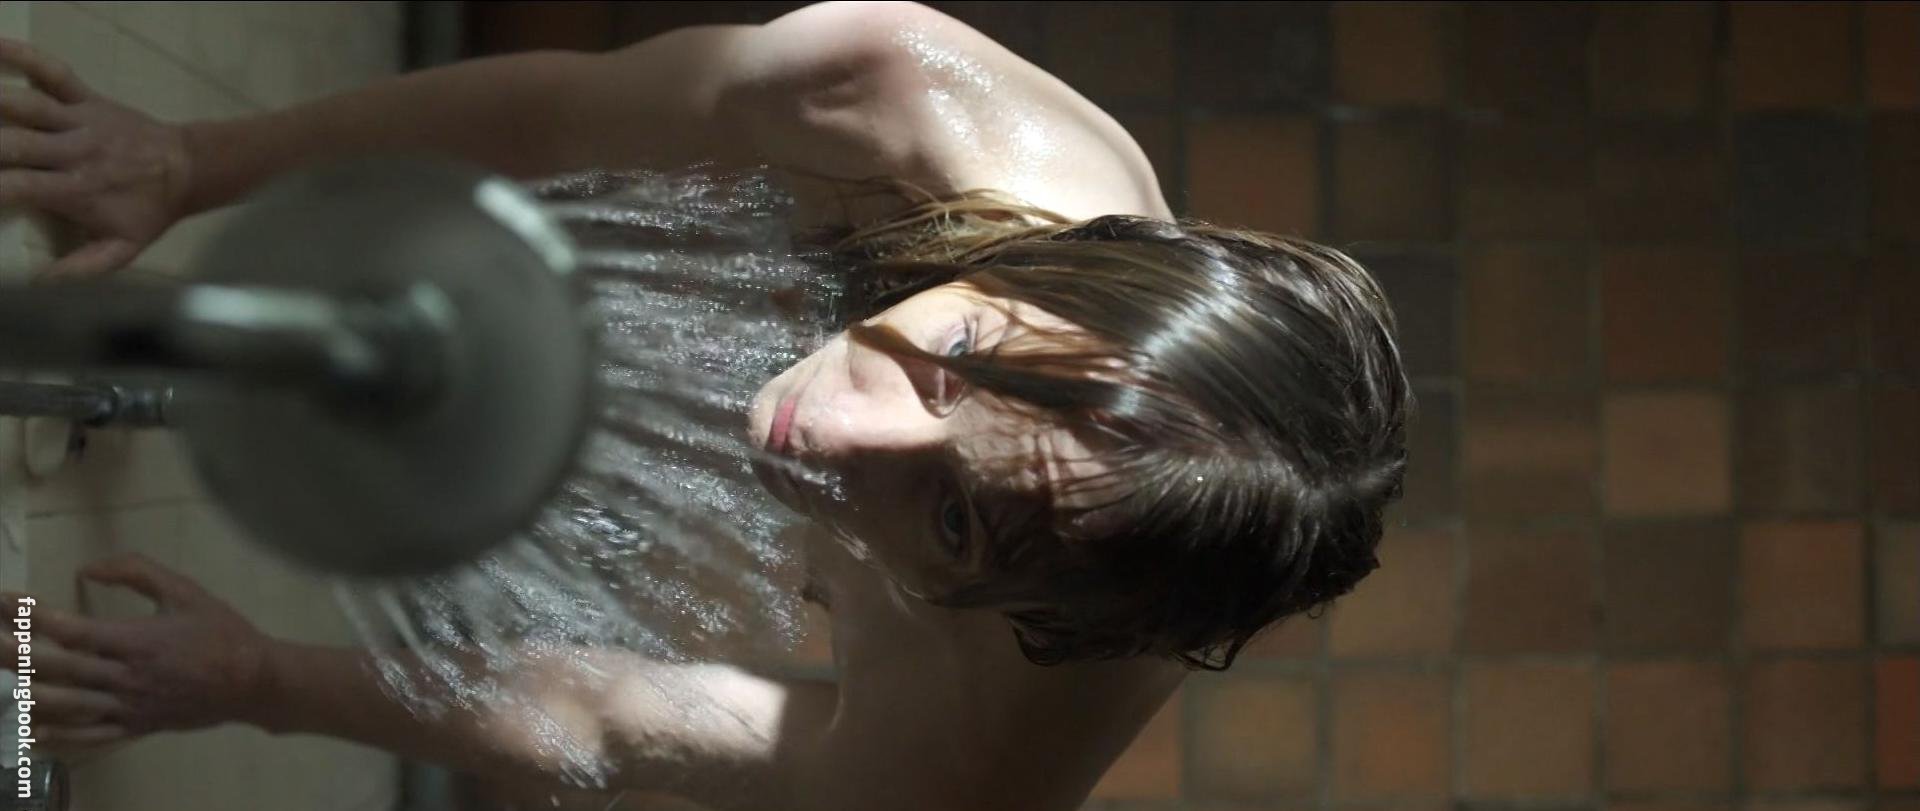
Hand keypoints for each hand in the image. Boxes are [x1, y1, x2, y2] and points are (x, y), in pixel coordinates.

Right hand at [0, 38, 190, 277]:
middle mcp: (74, 152)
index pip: (16, 188)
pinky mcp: (88, 98)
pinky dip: (24, 56)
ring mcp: (80, 121)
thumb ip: (81, 269)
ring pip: (26, 105)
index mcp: (77, 190)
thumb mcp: (123, 250)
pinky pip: (54, 72)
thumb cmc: (148, 211)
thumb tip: (38, 284)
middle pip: (12, 144)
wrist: (188, 168)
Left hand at [0, 554, 272, 756]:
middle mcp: (125, 677)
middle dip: (14, 652)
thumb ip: (137, 571)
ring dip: (26, 693)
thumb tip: (87, 568)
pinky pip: (90, 736)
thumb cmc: (221, 632)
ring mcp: (129, 707)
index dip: (30, 615)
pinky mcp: (137, 727)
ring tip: (1, 678)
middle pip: (56, 667)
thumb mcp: (185, 590)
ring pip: (66, 704)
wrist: (254, 681)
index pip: (69, 629)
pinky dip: (59, 735)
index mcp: (136, 641)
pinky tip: (33, 731)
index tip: (5, 600)